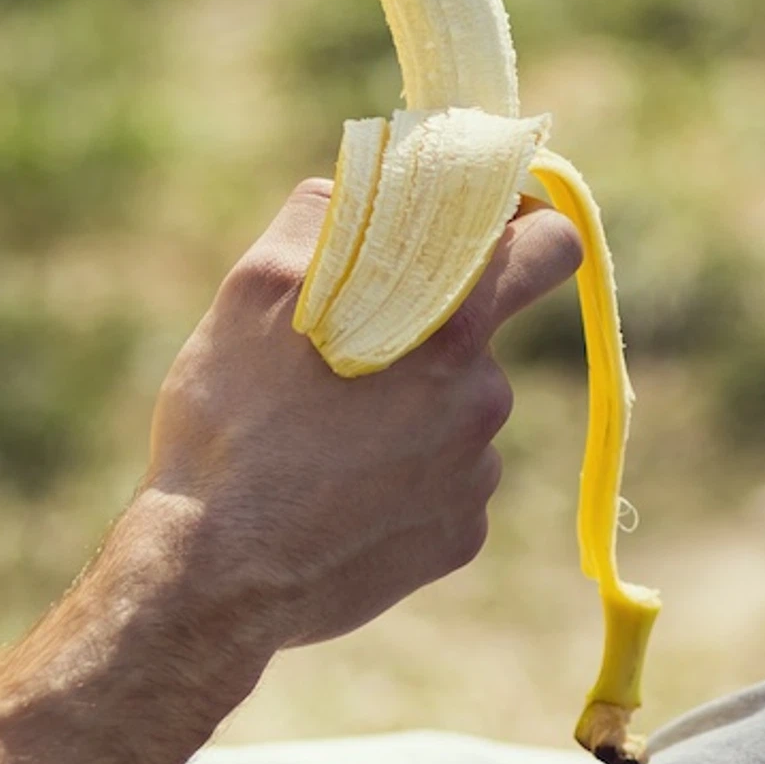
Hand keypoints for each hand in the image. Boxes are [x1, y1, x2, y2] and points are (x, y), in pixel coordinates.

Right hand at [138, 181, 579, 656]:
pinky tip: (334, 496)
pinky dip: (402, 480)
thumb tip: (370, 186)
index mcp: (451, 327)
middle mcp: (485, 399)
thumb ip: (326, 217)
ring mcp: (477, 476)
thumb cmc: (231, 425)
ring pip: (454, 414)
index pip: (549, 246)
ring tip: (318, 443)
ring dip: (405, 414)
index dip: (522, 228)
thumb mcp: (254, 291)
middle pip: (476, 339)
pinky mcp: (459, 538)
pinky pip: (444, 484)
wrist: (215, 577)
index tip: (483, 234)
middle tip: (341, 365)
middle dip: (422, 339)